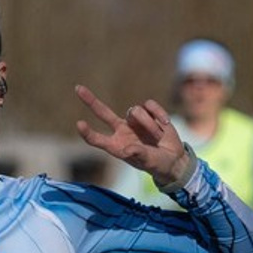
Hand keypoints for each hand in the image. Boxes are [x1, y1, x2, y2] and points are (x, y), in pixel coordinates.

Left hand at [74, 85, 191, 185]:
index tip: (80, 124)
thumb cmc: (156, 164)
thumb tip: (128, 149)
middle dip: (91, 100)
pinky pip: (150, 105)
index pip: (97, 139)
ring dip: (149, 124)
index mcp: (116, 146)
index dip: (88, 132)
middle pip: (103, 112)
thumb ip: (138, 155)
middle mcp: (122, 131)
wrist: (173, 159)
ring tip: (158, 138)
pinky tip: (165, 125)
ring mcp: (134, 121)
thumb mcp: (148, 162)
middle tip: (78, 88)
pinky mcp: (148, 113)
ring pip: (136, 111)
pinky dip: (158, 114)